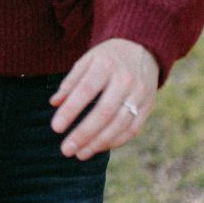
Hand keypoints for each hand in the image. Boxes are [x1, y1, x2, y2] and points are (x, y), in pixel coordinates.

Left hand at [50, 39, 158, 159]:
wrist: (143, 48)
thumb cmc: (107, 58)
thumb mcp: (87, 60)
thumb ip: (71, 82)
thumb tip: (54, 103)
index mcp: (106, 65)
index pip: (86, 90)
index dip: (70, 110)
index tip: (55, 128)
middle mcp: (126, 80)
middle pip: (105, 111)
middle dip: (84, 133)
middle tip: (66, 149)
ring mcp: (140, 94)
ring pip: (120, 124)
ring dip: (99, 142)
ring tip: (80, 154)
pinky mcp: (148, 105)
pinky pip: (133, 129)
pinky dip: (115, 141)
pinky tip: (98, 147)